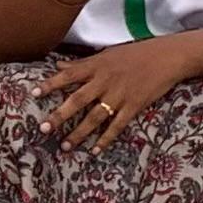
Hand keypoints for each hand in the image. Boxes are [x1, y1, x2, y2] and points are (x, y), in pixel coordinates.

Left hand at [36, 38, 188, 148]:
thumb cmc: (137, 53)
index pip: (69, 75)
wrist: (168, 56)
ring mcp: (120, 94)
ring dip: (79, 133)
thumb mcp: (107, 54)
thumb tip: (59, 66)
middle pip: (78, 99)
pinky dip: (105, 139)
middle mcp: (105, 80)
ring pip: (95, 116)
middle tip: (43, 128)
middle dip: (59, 115)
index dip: (50, 84)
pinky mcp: (134, 106)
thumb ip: (83, 63)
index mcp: (97, 65)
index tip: (33, 94)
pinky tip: (95, 150)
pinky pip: (117, 125)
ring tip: (65, 146)